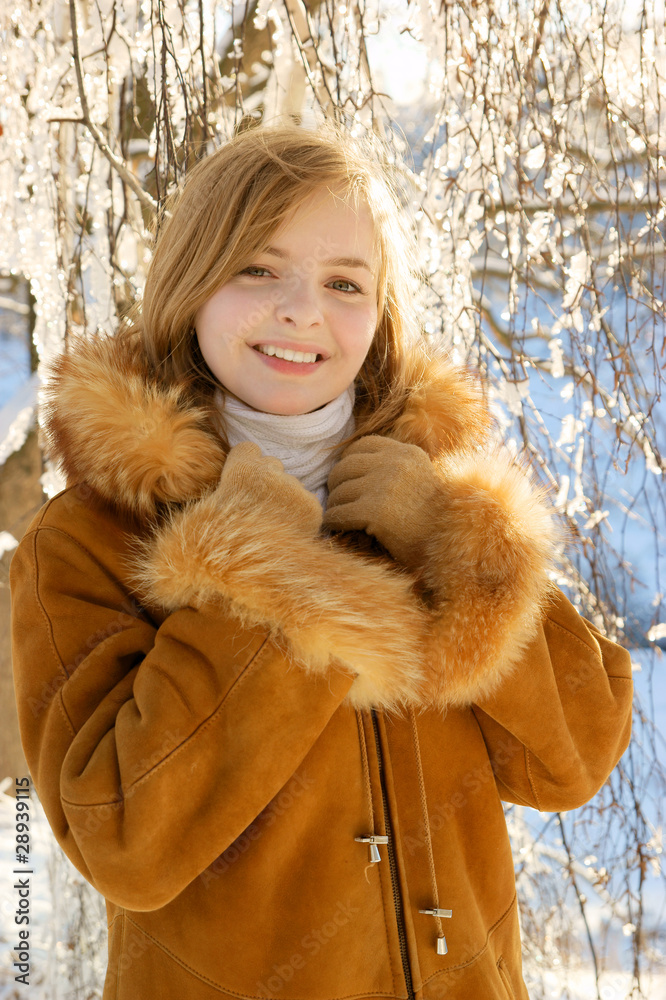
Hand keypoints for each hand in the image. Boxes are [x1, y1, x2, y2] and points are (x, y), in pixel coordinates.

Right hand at [217, 442, 322, 536]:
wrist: (245, 567)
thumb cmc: (223, 543)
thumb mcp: (214, 510)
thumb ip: (233, 489)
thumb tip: (245, 487)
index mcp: (241, 470)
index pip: (249, 449)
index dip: (247, 464)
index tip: (245, 479)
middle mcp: (269, 473)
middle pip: (273, 465)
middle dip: (268, 481)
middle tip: (259, 508)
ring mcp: (293, 489)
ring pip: (292, 485)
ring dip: (286, 500)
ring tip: (273, 528)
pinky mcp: (312, 507)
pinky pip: (308, 503)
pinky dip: (302, 517)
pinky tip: (289, 533)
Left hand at [323, 436, 439, 567]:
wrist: (447, 545)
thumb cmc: (433, 519)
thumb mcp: (421, 477)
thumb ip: (395, 466)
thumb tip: (355, 462)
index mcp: (407, 453)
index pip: (363, 445)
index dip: (349, 460)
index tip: (348, 476)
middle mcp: (395, 464)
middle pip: (345, 466)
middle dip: (336, 483)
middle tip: (338, 498)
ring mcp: (384, 486)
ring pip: (339, 491)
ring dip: (335, 504)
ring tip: (338, 514)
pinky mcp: (374, 511)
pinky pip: (338, 513)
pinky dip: (333, 521)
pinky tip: (337, 527)